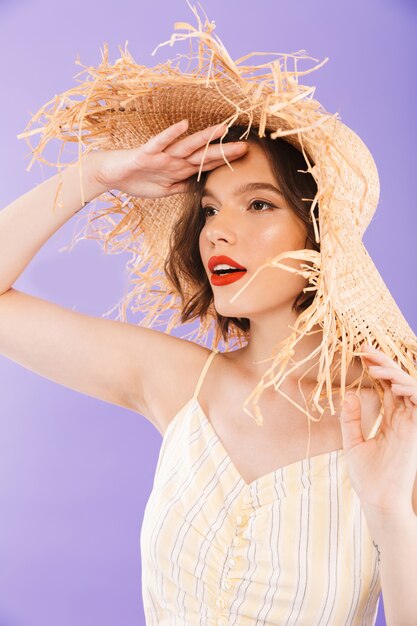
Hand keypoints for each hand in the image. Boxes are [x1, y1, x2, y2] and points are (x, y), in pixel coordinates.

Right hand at [85, 119, 247, 198]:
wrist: (111, 174)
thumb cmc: (136, 179)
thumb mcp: (165, 190)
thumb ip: (183, 187)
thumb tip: (201, 188)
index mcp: (179, 170)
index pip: (206, 165)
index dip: (225, 162)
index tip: (244, 159)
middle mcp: (173, 160)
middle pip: (202, 155)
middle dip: (224, 152)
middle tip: (246, 147)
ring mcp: (160, 156)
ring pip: (186, 146)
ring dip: (204, 138)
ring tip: (222, 129)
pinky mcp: (146, 154)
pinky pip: (159, 143)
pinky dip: (171, 134)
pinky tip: (184, 125)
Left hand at [339, 343, 416, 516]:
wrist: (377, 500)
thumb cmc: (367, 477)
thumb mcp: (353, 442)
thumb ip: (352, 419)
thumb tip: (350, 394)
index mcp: (391, 422)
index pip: (387, 388)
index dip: (377, 369)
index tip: (361, 354)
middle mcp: (403, 419)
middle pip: (398, 382)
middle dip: (384, 363)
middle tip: (365, 349)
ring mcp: (411, 424)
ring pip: (410, 387)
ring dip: (394, 373)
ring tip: (373, 368)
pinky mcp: (416, 430)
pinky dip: (409, 388)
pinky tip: (391, 383)